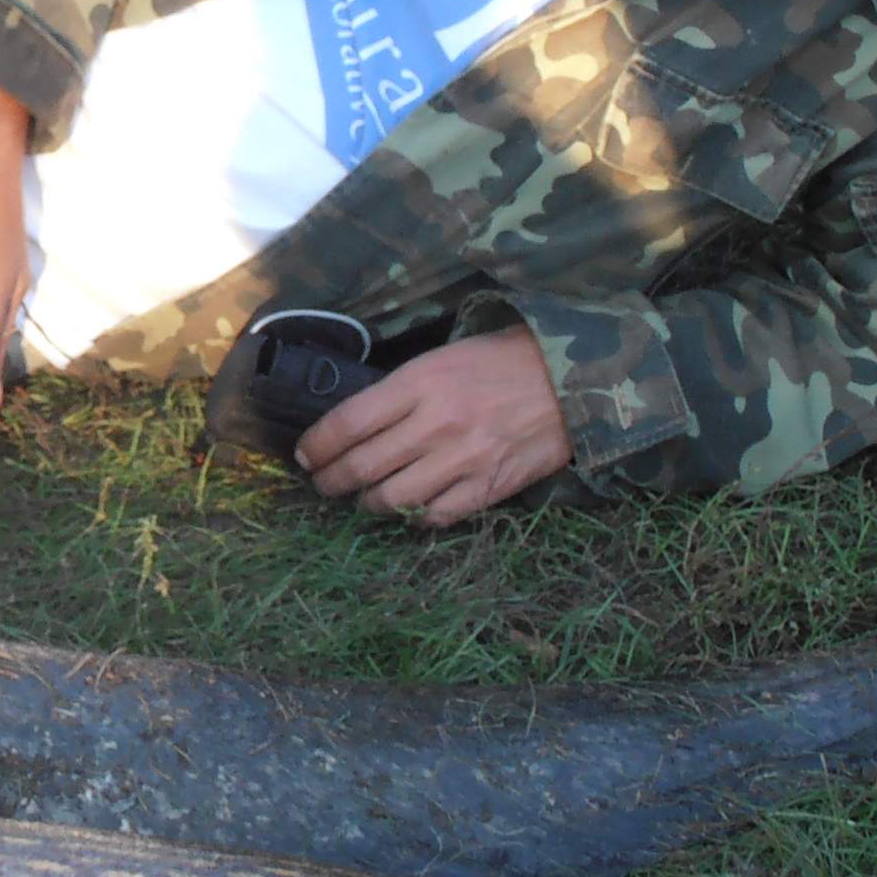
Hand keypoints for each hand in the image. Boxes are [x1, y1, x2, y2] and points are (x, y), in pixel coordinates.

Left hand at [293, 330, 572, 528]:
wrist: (570, 380)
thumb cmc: (500, 361)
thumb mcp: (443, 357)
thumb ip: (401, 390)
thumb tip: (356, 422)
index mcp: (420, 383)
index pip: (348, 423)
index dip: (318, 445)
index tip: (305, 455)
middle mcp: (436, 424)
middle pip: (363, 465)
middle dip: (331, 480)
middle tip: (322, 483)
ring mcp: (463, 460)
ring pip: (393, 498)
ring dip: (366, 504)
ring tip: (360, 500)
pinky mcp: (488, 487)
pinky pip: (436, 516)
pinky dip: (413, 518)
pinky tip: (406, 510)